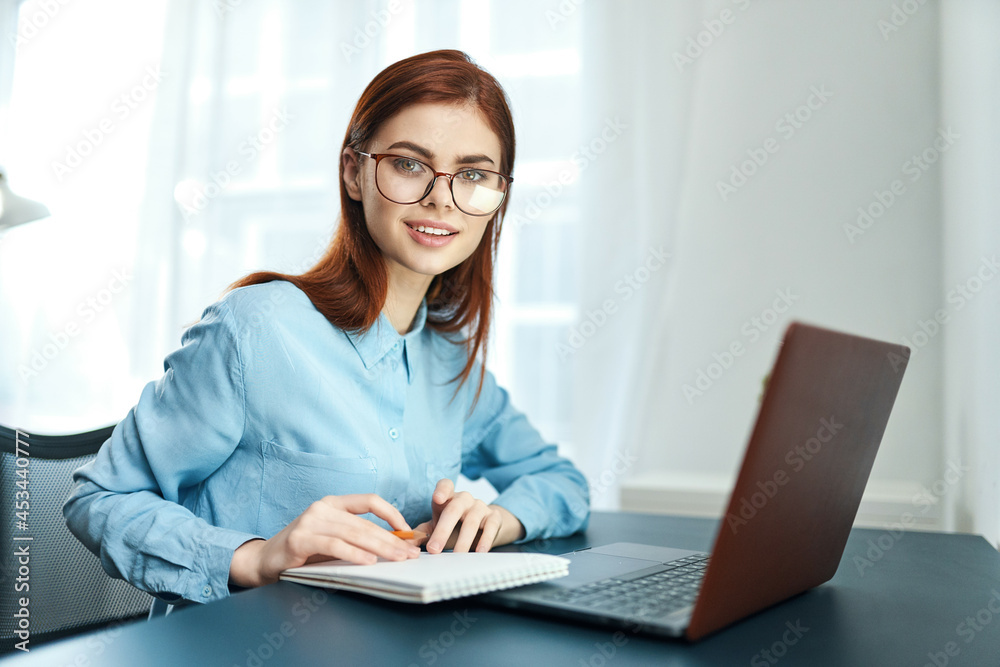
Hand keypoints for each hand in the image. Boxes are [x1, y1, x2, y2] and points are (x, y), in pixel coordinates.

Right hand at [229, 494, 421, 588]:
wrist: (264, 561)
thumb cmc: (304, 552)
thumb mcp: (333, 539)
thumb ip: (357, 537)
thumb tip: (396, 544)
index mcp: (333, 503)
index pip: (370, 501)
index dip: (392, 513)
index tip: (409, 531)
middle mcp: (323, 508)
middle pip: (365, 523)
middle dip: (392, 539)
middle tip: (410, 553)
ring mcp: (310, 521)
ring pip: (353, 533)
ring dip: (380, 547)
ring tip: (398, 558)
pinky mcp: (300, 539)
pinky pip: (334, 545)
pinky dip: (354, 554)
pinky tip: (369, 562)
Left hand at [414, 479, 524, 553]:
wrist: (484, 524)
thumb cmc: (455, 523)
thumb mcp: (436, 525)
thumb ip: (420, 533)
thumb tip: (402, 542)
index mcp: (448, 496)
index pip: (445, 485)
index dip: (442, 490)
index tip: (437, 499)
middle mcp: (464, 499)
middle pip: (453, 510)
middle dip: (443, 530)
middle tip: (434, 549)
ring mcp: (480, 507)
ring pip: (471, 521)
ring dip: (463, 541)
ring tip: (456, 556)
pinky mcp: (494, 517)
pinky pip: (490, 527)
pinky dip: (484, 540)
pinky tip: (479, 551)